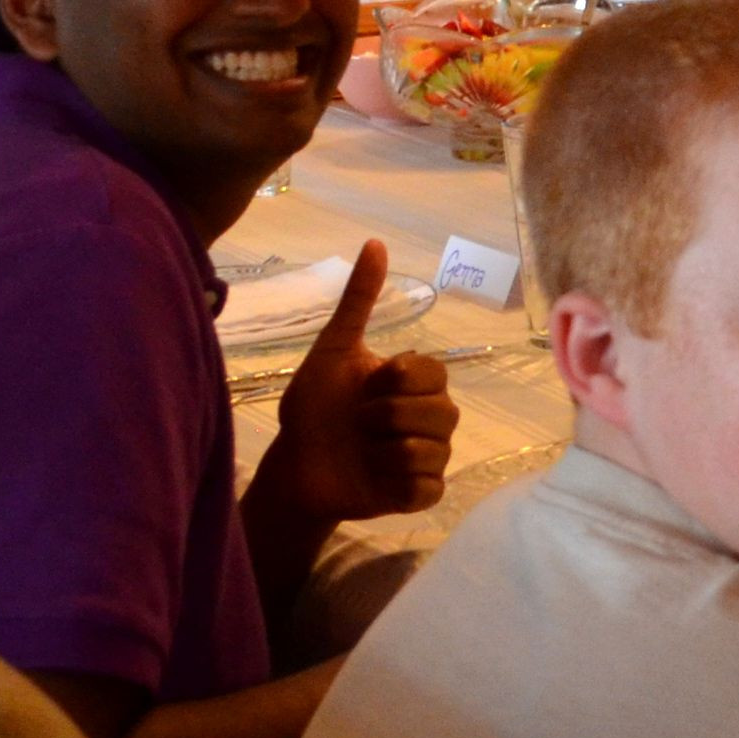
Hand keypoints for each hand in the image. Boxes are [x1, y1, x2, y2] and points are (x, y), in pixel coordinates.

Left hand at [266, 243, 460, 520]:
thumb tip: (375, 242)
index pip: (435, 373)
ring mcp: (429, 457)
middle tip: (358, 422)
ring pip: (435, 450)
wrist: (294, 463)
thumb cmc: (314, 407)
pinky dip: (400, 483)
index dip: (399, 381)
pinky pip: (430, 488)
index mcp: (415, 383)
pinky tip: (376, 478)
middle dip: (390, 416)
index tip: (368, 385)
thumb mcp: (332, 351)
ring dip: (388, 450)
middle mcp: (430, 418)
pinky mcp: (420, 495)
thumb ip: (358, 301)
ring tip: (363, 451)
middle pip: (444, 413)